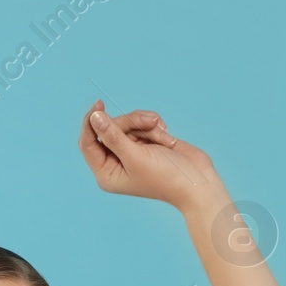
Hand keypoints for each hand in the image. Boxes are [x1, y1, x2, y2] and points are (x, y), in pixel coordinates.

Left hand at [77, 99, 222, 211]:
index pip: (88, 143)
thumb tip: (94, 117)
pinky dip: (155, 128)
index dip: (90, 122)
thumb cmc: (166, 176)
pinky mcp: (145, 144)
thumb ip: (113, 136)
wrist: (197, 182)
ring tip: (163, 132)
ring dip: (146, 124)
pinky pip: (141, 124)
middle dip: (131, 123)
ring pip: (127, 123)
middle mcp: (115, 163)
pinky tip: (168, 138)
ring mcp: (131, 152)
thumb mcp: (135, 156)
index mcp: (106, 173)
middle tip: (150, 124)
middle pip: (110, 128)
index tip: (99, 104)